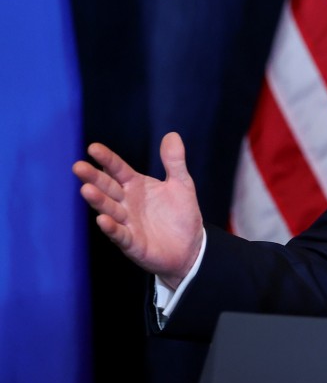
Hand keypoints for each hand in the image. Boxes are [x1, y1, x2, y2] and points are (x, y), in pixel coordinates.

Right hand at [73, 132, 203, 288]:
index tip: (93, 148)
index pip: (118, 169)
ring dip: (98, 201)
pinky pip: (119, 234)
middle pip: (108, 187)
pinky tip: (103, 220)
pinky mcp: (132, 242)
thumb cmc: (181, 214)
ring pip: (109, 209)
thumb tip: (172, 135)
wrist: (191, 246)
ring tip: (86, 190)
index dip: (107, 159)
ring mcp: (127, 223)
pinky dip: (111, 228)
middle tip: (79, 167)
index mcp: (136, 186)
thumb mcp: (182, 184)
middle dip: (93, 178)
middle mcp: (127, 202)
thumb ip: (174, 162)